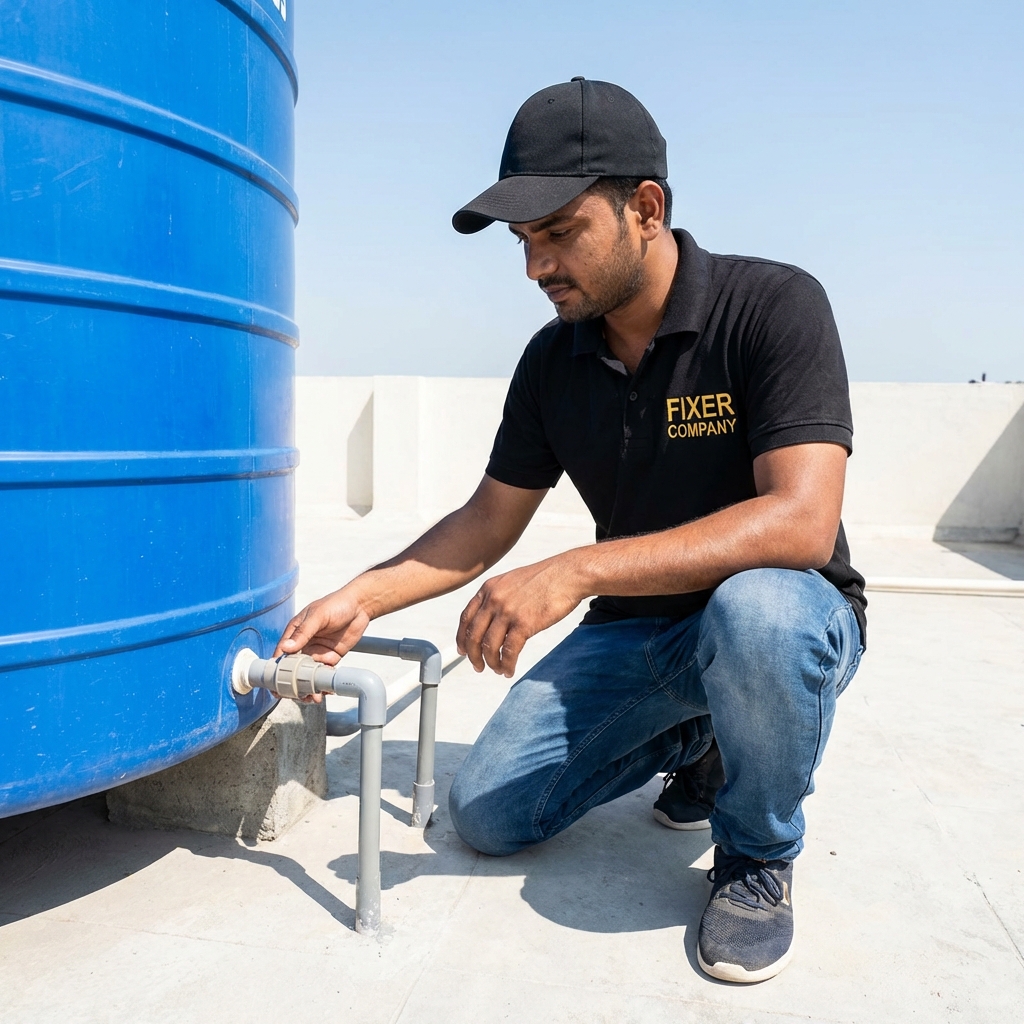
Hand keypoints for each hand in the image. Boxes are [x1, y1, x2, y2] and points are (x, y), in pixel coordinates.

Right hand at [272, 587, 370, 700]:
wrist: (360, 606)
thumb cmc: (337, 604)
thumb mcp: (318, 616)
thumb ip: (303, 632)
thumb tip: (286, 648)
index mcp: (295, 632)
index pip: (282, 654)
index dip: (277, 670)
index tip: (276, 685)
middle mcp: (304, 644)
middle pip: (293, 669)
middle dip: (293, 684)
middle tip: (297, 696)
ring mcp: (317, 652)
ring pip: (308, 675)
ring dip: (308, 687)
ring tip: (314, 697)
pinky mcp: (330, 657)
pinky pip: (324, 674)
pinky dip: (323, 684)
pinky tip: (325, 691)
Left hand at [457, 554, 584, 677]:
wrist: (568, 574)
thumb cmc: (546, 578)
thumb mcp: (512, 581)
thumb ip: (498, 596)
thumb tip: (491, 618)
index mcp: (489, 588)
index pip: (466, 618)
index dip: (462, 638)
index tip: (463, 650)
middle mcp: (493, 599)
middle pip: (474, 635)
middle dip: (473, 655)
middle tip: (478, 666)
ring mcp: (508, 611)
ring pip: (489, 646)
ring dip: (491, 663)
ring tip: (498, 670)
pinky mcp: (524, 623)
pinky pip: (509, 651)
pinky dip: (507, 664)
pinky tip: (509, 670)